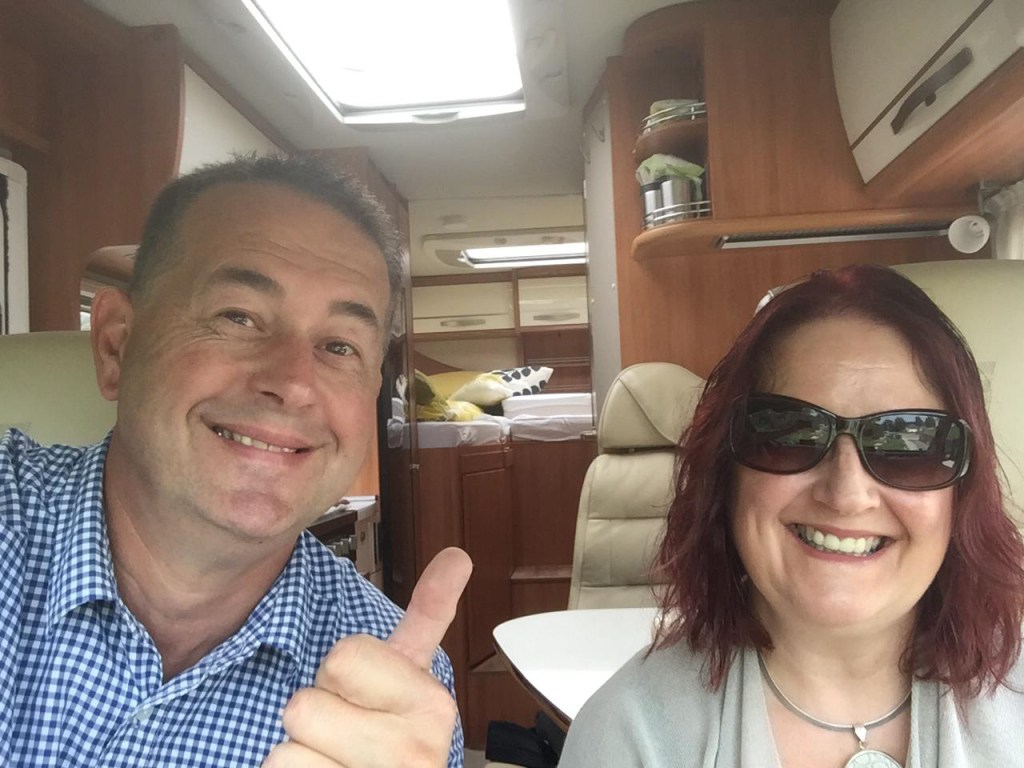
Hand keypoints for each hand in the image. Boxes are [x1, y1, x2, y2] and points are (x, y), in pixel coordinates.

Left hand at [263, 547, 472, 767]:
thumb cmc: (391, 740)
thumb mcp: (412, 678)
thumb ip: (429, 614)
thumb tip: (457, 554)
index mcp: (432, 704)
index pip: (342, 657)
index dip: (339, 676)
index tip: (365, 698)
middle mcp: (412, 753)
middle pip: (304, 705)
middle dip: (314, 717)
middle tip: (345, 734)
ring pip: (284, 751)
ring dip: (297, 757)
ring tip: (333, 763)